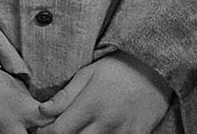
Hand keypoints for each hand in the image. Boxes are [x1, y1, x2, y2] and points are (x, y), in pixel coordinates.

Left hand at [35, 52, 170, 132]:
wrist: (155, 70)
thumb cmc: (117, 69)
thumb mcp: (87, 75)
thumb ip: (65, 96)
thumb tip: (42, 110)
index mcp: (90, 106)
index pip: (59, 131)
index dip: (46, 132)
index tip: (42, 128)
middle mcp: (105, 123)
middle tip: (61, 127)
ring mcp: (122, 133)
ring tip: (82, 126)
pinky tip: (100, 129)